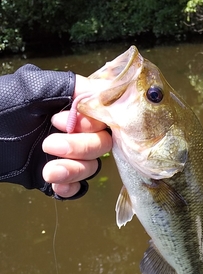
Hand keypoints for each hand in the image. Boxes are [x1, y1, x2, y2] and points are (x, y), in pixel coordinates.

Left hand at [42, 75, 111, 198]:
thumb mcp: (30, 87)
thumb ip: (67, 86)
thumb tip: (99, 92)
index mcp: (69, 106)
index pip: (102, 117)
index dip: (90, 123)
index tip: (60, 120)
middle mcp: (71, 130)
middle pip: (101, 144)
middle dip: (80, 147)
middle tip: (48, 144)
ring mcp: (63, 155)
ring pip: (91, 167)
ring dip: (74, 170)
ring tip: (47, 171)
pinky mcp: (53, 176)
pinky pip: (76, 188)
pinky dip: (70, 188)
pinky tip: (54, 185)